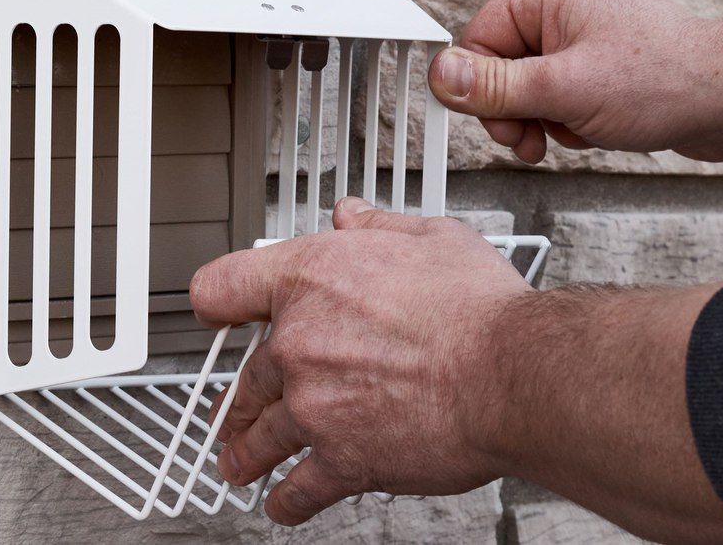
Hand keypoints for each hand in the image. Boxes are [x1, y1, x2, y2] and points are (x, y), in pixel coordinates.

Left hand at [189, 197, 529, 524]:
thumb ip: (378, 228)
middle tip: (234, 413)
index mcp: (309, 280)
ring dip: (246, 454)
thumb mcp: (430, 238)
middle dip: (237, 400)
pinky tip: (282, 504)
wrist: (510, 373)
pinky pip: (299, 488)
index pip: (225, 286)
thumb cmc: (479, 308)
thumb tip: (351, 218)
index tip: (212, 317)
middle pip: (246, 375)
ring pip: (261, 435)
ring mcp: (313, 405)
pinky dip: (287, 502)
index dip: (216, 303)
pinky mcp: (341, 458)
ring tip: (238, 465)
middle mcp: (298, 343)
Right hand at [428, 0, 722, 163]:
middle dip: (515, 109)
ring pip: (524, 84)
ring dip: (540, 118)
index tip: (499, 122)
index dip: (482, 88)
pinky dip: (563, 117)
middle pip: (499, 64)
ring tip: (570, 129)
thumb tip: (442, 76)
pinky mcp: (595, 58)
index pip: (478, 39)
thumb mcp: (564, 90)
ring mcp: (580, 29)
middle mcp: (562, 0)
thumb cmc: (668, 80)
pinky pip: (552, 92)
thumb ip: (495, 86)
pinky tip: (589, 125)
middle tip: (532, 135)